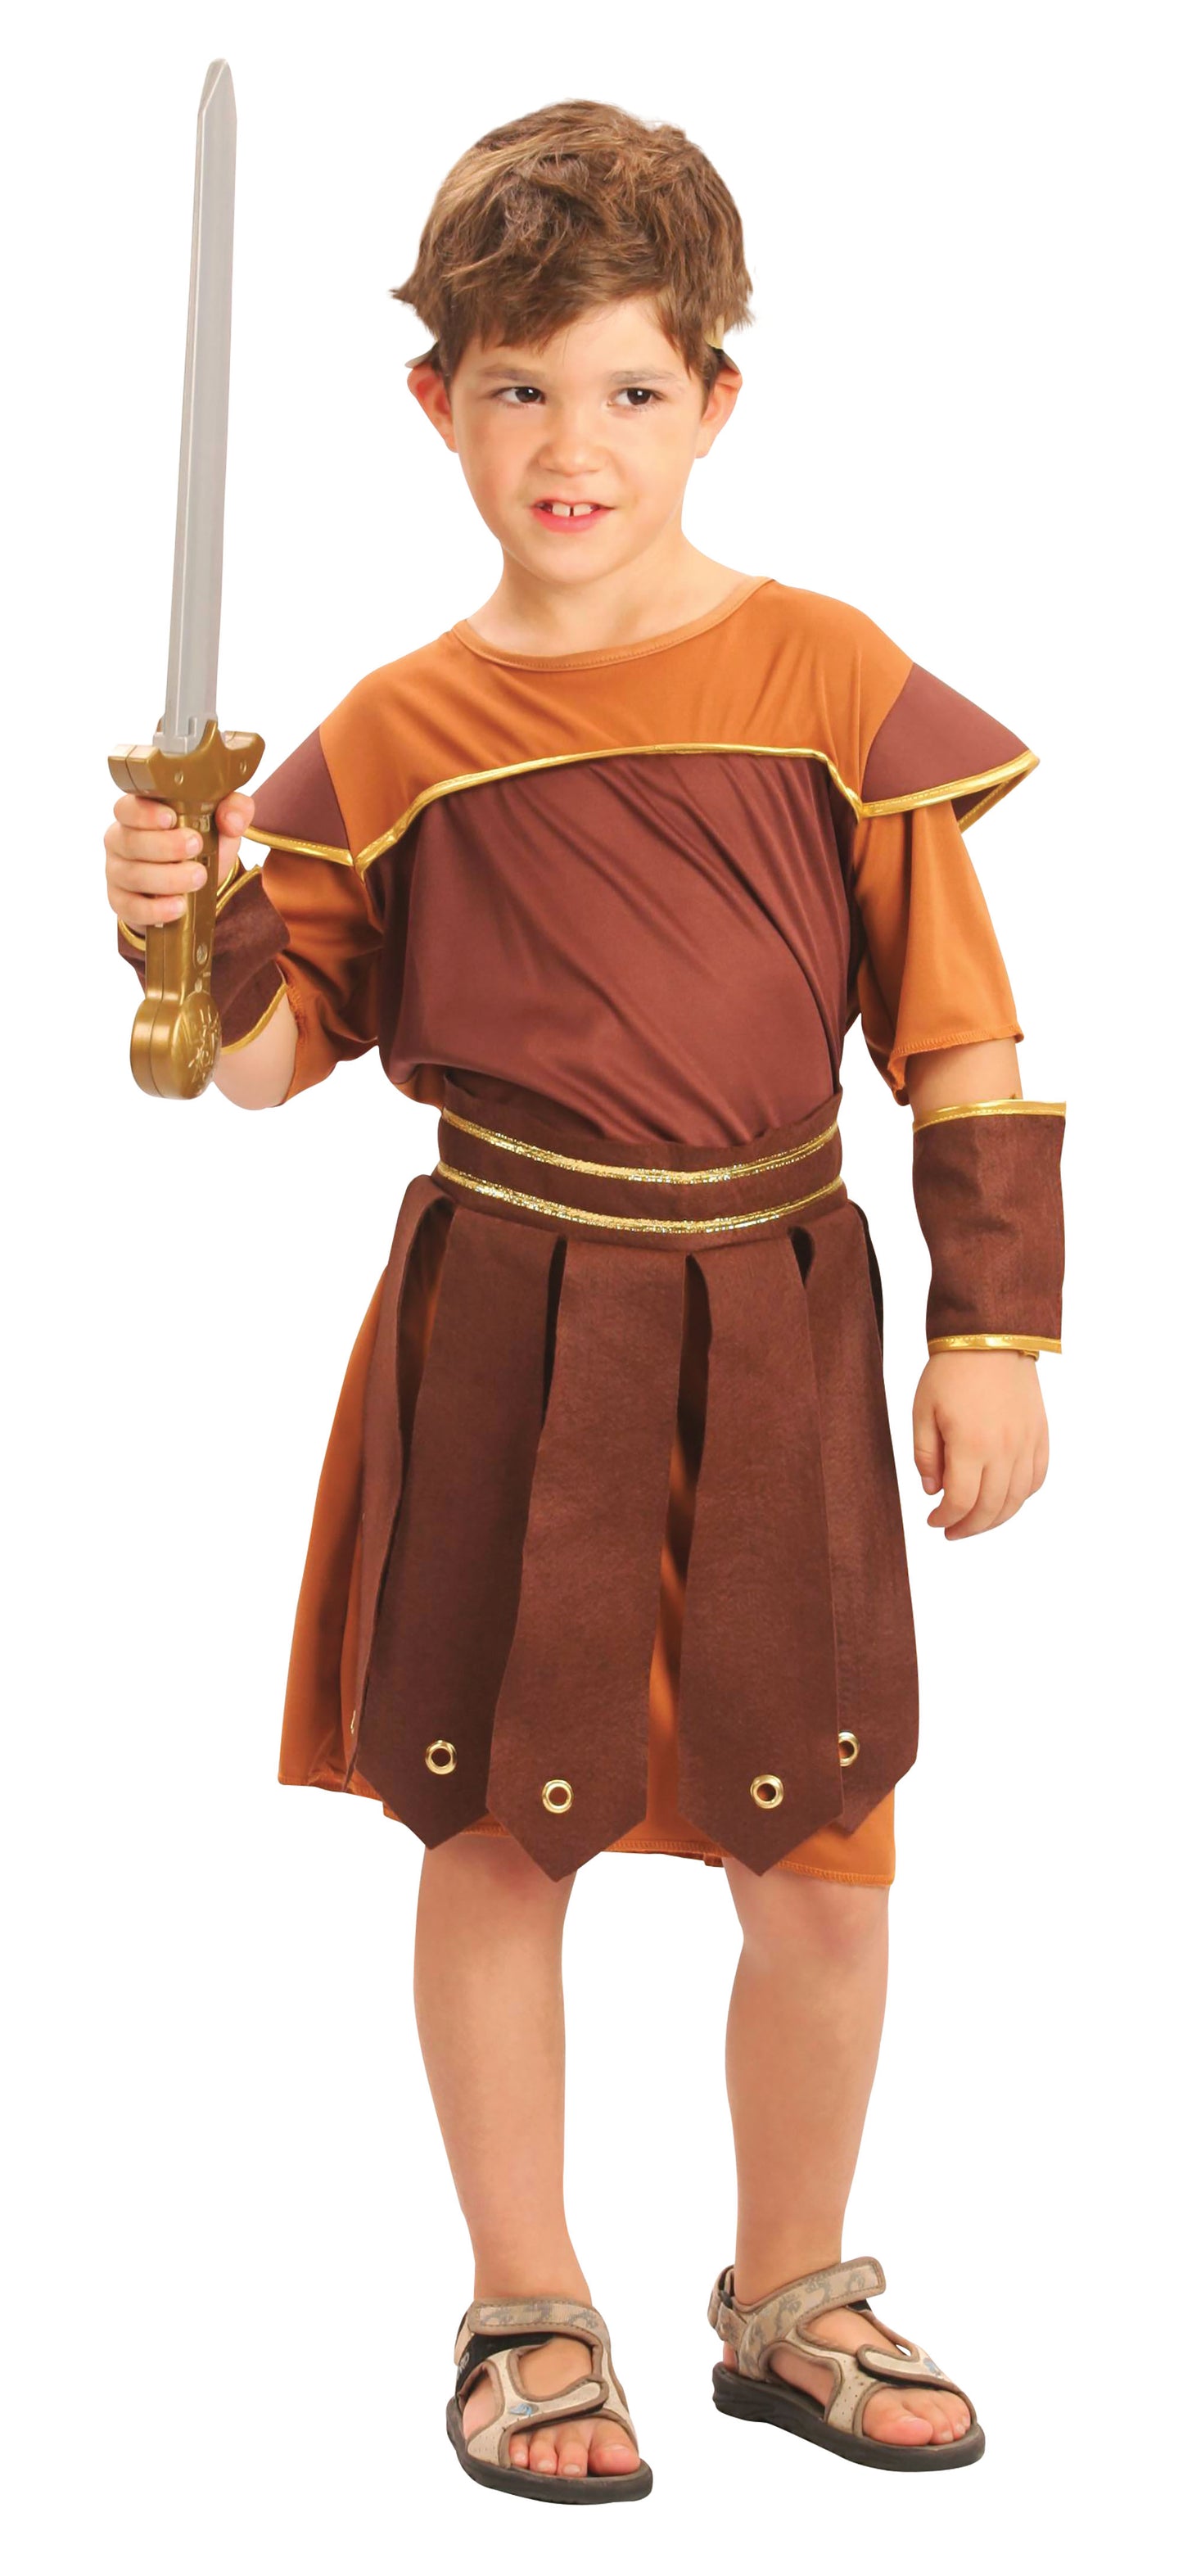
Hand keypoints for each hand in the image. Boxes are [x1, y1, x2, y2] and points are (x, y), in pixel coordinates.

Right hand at [104, 791, 254, 929]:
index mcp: (138, 814)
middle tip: (196, 846)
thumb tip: (232, 820)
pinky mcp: (121, 902)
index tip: (171, 818)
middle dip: (164, 845)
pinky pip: (131, 907)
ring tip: (198, 877)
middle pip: (130, 841)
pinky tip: (179, 906)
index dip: (144, 813)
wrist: (193, 887)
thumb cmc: (199, 845)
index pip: (127, 807)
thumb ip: (234, 809)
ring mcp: (117, 872)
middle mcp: (120, 840)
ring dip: (167, 878)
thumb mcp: (221, 824)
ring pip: (132, 875)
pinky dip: (155, 909)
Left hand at [912, 1349, 1048, 1538]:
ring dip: (995, 1519)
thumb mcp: (923, 1411)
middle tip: (951, 1531)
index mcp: (970, 1445)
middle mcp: (1004, 1450)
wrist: (991, 1336)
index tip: (933, 1521)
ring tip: (976, 1523)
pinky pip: (1036, 1479)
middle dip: (968, 1527)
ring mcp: (1027, 1443)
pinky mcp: (1040, 1434)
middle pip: (990, 1508)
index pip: (961, 1502)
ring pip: (1017, 1500)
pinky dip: (1021, 1497)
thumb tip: (933, 1492)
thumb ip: (926, 1456)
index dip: (945, 1519)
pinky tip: (1004, 1499)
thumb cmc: (951, 1371)